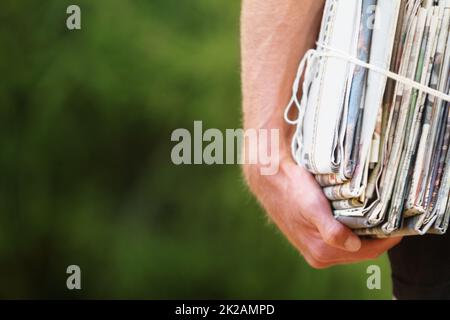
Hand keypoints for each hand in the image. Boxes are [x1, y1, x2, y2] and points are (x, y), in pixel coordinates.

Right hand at [243, 160, 401, 268]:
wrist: (271, 178)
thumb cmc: (292, 190)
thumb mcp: (313, 207)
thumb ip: (332, 231)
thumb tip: (354, 247)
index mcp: (321, 251)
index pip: (368, 252)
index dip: (387, 239)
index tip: (400, 224)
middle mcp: (319, 255)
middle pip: (362, 251)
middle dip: (378, 236)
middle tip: (392, 216)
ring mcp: (316, 248)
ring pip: (353, 245)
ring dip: (366, 233)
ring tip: (378, 215)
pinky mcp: (313, 238)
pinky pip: (342, 239)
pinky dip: (354, 230)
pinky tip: (358, 216)